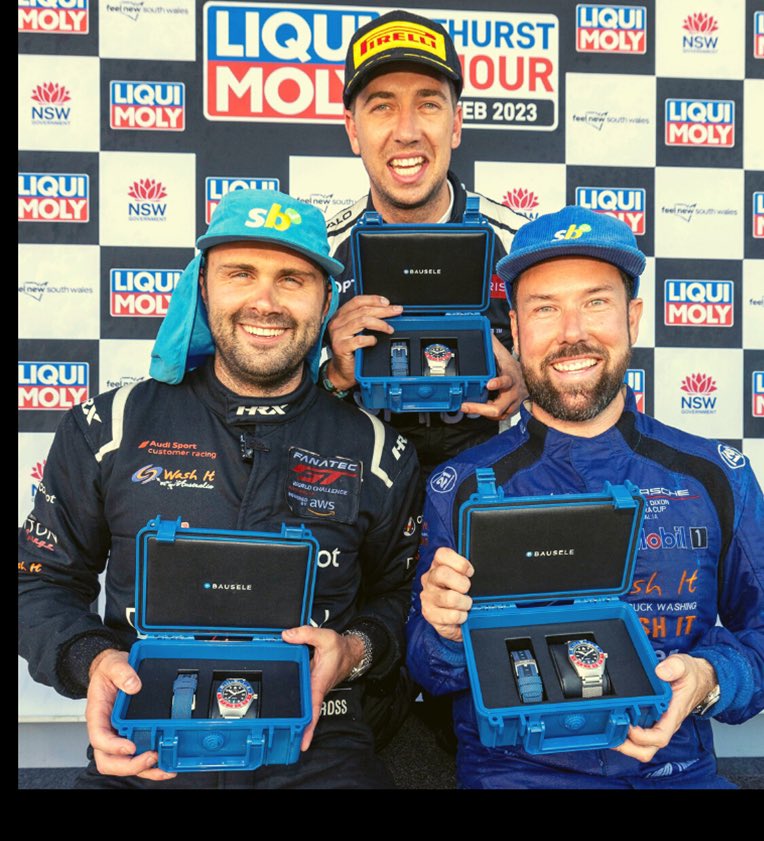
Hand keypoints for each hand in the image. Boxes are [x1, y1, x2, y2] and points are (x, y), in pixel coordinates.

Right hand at [85, 648, 175, 780]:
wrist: (115, 670)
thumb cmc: (109, 671)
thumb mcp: (113, 664)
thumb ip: (122, 672)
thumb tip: (134, 686)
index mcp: (98, 715)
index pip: (99, 738)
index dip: (113, 747)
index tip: (130, 746)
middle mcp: (107, 730)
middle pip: (109, 760)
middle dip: (130, 765)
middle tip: (151, 757)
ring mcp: (118, 736)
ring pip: (124, 764)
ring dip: (143, 770)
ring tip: (164, 769)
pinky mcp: (131, 735)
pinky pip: (137, 756)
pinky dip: (151, 765)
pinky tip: (165, 765)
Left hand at [281, 625, 364, 751]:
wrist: (349, 652)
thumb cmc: (340, 648)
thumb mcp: (325, 637)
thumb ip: (306, 634)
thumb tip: (287, 636)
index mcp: (318, 682)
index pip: (312, 708)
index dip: (308, 726)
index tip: (303, 743)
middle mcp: (315, 690)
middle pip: (306, 715)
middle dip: (298, 731)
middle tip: (286, 746)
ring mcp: (313, 690)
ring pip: (304, 709)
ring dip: (296, 722)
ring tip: (284, 738)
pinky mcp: (310, 686)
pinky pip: (302, 700)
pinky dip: (296, 709)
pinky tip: (287, 716)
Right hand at [325, 295, 403, 390]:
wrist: (342, 371)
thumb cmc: (351, 351)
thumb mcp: (357, 331)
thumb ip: (365, 320)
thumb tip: (387, 311)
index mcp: (340, 316)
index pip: (357, 301)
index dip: (373, 299)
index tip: (387, 302)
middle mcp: (337, 323)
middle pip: (363, 310)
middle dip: (383, 310)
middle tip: (396, 311)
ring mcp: (338, 335)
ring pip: (362, 321)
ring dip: (380, 324)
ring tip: (389, 328)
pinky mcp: (341, 347)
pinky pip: (359, 340)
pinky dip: (370, 339)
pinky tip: (375, 341)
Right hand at [420, 547, 473, 642]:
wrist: (453, 619)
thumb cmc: (460, 594)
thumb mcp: (464, 579)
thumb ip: (469, 572)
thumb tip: (485, 574)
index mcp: (438, 566)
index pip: (442, 554)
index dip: (459, 562)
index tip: (470, 572)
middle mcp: (430, 579)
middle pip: (442, 573)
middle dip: (462, 584)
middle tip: (467, 590)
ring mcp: (428, 597)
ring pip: (449, 597)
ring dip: (464, 603)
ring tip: (466, 605)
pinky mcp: (430, 614)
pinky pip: (451, 615)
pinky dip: (461, 616)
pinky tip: (461, 615)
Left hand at [461, 335, 527, 420]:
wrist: (530, 380)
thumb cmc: (514, 367)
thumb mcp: (504, 354)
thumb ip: (493, 344)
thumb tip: (485, 331)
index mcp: (511, 377)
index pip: (506, 381)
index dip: (498, 383)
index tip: (489, 383)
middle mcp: (513, 393)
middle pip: (499, 407)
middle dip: (480, 408)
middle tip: (465, 406)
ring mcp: (513, 404)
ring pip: (498, 414)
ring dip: (481, 412)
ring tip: (467, 407)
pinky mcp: (511, 411)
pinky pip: (499, 417)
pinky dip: (488, 415)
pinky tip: (478, 409)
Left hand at [612, 654, 716, 762]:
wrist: (699, 678)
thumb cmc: (692, 676)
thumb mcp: (684, 665)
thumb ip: (674, 667)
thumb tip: (660, 672)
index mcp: (673, 714)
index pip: (659, 736)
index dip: (643, 737)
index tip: (629, 727)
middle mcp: (665, 723)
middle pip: (648, 749)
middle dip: (629, 748)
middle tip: (612, 736)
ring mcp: (658, 723)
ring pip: (642, 746)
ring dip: (625, 743)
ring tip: (609, 732)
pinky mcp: (652, 719)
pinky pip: (639, 735)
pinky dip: (625, 734)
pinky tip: (614, 723)